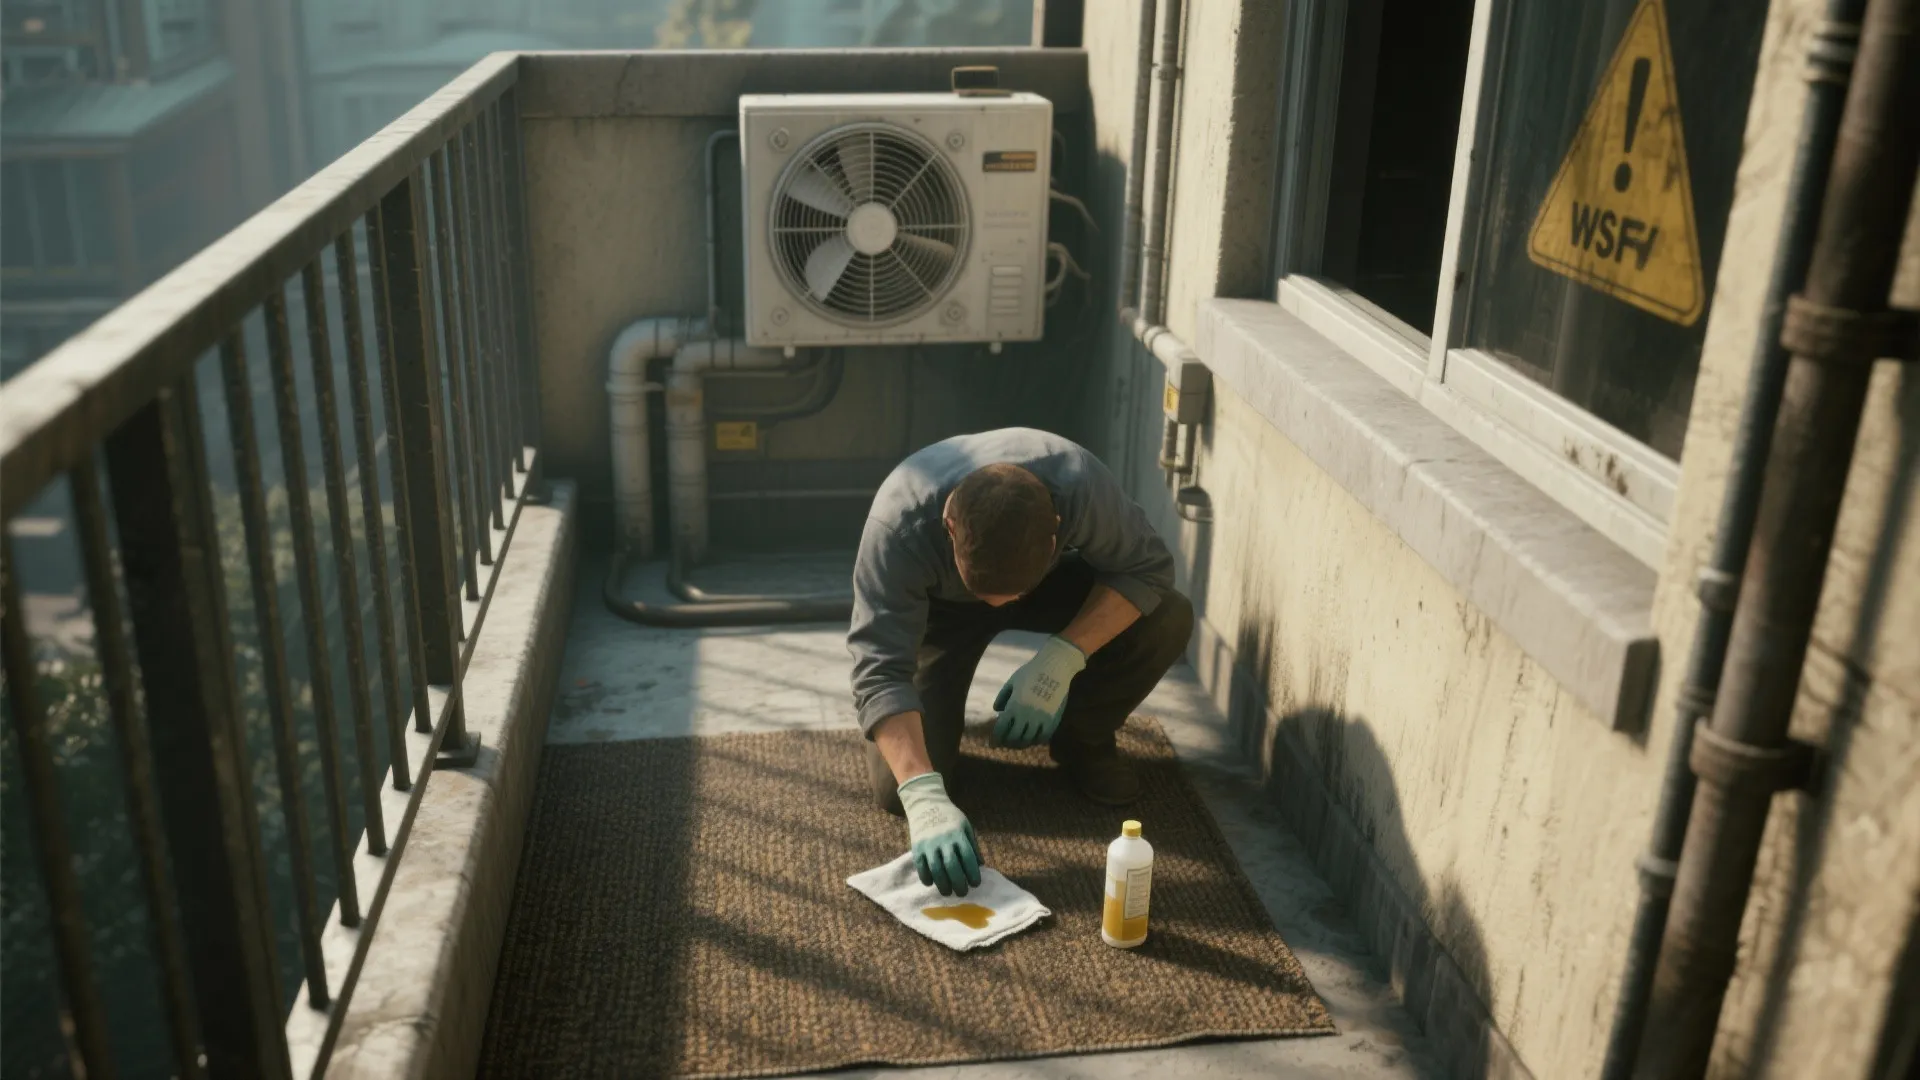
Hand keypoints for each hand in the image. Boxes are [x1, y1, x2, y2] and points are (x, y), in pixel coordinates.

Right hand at [898, 772, 981, 896]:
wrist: (925, 803)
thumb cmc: (949, 816)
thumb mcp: (965, 826)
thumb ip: (973, 845)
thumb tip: (980, 866)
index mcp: (958, 834)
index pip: (968, 858)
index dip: (972, 874)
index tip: (975, 884)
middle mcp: (943, 840)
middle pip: (952, 867)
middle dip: (959, 884)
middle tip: (962, 893)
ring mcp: (928, 844)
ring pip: (936, 870)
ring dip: (943, 885)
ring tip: (948, 892)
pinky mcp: (916, 848)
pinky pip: (921, 868)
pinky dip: (926, 878)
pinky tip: (932, 883)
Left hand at [992, 635, 1086, 748]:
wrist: (1055, 667)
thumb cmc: (1031, 672)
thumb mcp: (1012, 682)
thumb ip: (1002, 696)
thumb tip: (997, 711)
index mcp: (1014, 706)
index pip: (1001, 728)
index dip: (996, 737)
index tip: (994, 741)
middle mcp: (1026, 715)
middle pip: (1014, 737)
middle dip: (1007, 742)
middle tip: (1005, 743)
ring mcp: (1041, 719)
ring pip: (1028, 740)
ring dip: (1021, 744)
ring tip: (1018, 742)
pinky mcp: (1053, 720)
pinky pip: (1043, 737)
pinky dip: (1036, 740)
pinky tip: (1033, 738)